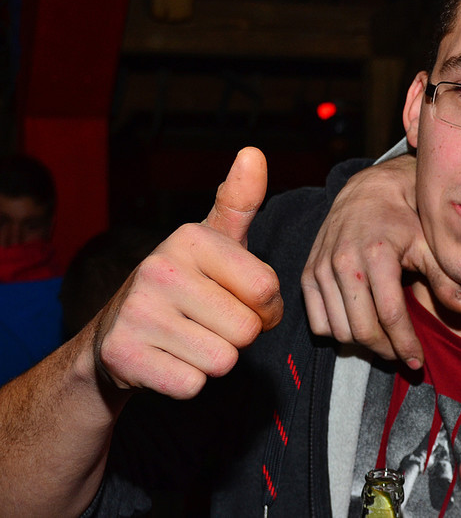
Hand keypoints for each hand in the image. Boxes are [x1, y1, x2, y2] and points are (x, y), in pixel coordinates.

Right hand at [92, 147, 282, 398]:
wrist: (115, 334)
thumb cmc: (186, 284)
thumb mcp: (214, 240)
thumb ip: (240, 201)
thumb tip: (254, 152)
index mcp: (189, 238)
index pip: (267, 288)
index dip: (265, 306)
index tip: (241, 300)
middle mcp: (159, 269)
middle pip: (247, 329)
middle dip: (239, 335)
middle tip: (209, 323)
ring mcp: (137, 313)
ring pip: (223, 360)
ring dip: (214, 359)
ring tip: (188, 339)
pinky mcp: (123, 357)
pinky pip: (193, 385)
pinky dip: (187, 381)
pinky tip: (167, 359)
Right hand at [300, 154, 460, 367]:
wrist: (367, 192)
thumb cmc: (405, 220)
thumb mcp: (429, 244)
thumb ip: (445, 279)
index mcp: (377, 255)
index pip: (391, 315)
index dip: (406, 344)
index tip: (418, 362)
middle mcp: (344, 262)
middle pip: (362, 329)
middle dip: (387, 350)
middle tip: (403, 355)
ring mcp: (321, 269)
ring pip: (339, 331)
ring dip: (364, 345)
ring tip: (385, 341)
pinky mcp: (307, 274)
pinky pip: (318, 322)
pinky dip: (338, 332)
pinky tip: (359, 325)